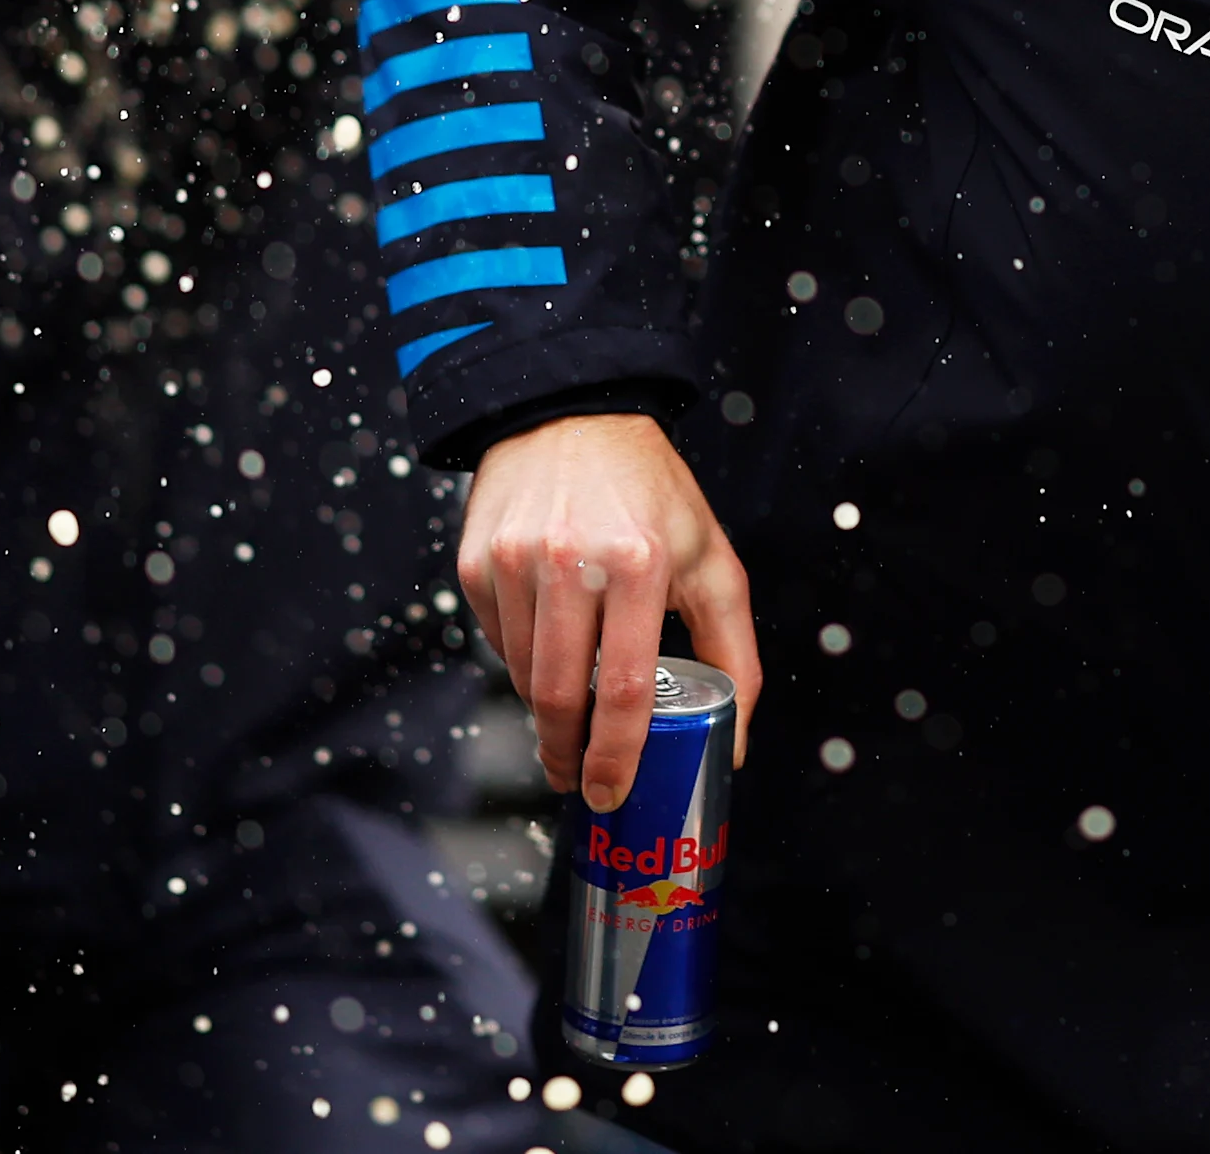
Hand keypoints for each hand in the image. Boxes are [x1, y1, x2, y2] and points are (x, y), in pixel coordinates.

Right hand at [458, 411, 759, 809]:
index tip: (610, 794)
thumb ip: (733, 653)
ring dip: (547, 710)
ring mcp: (514, 560)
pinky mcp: (476, 561)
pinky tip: (550, 644)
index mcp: (637, 563)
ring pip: (522, 675)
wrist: (574, 416)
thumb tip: (730, 744)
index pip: (624, 689)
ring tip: (572, 714)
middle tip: (579, 779)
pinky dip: (523, 660)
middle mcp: (569, 560)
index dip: (616, 756)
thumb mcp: (712, 561)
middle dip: (568, 753)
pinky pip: (496, 641)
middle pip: (560, 695)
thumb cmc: (652, 496)